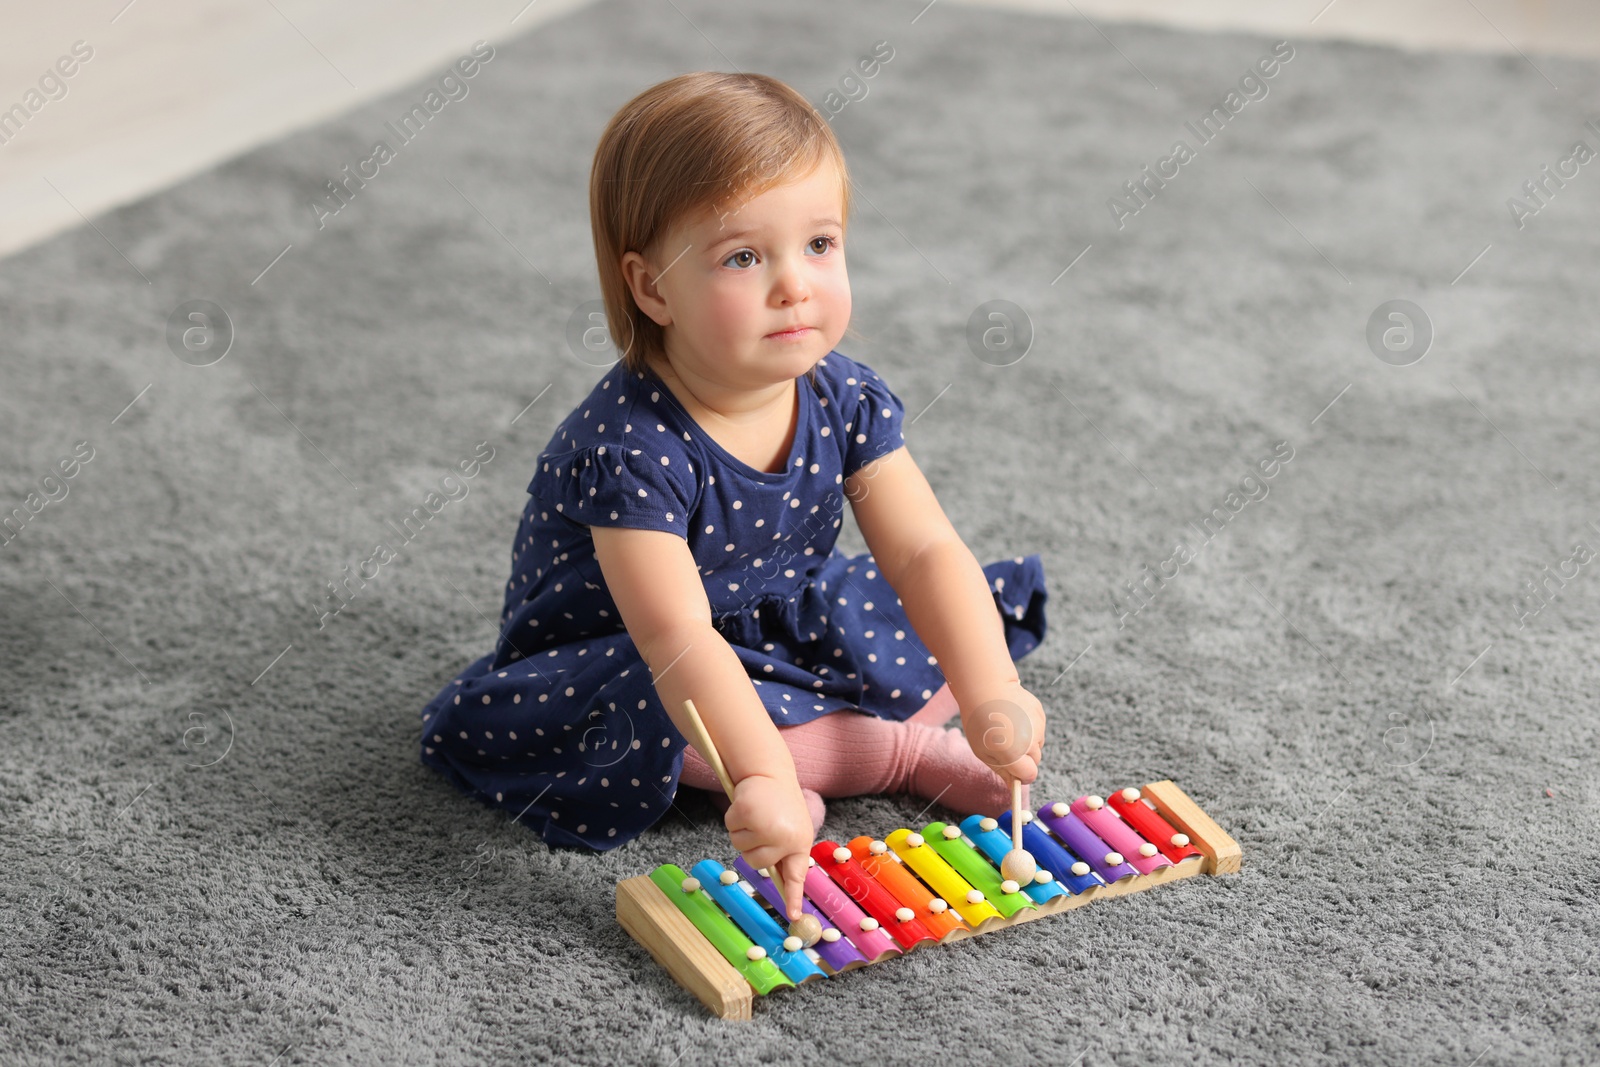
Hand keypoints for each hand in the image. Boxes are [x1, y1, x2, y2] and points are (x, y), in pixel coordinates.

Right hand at [723, 772, 814, 921]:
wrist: (769, 771)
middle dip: (752, 847)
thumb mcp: (791, 827)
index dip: (793, 897)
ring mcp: (766, 825)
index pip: (796, 876)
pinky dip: (733, 818)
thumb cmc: (780, 803)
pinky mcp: (747, 813)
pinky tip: (746, 806)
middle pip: (756, 862)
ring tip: (756, 814)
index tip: (794, 917)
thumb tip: (779, 877)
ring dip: (742, 831)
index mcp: (800, 842)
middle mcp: (785, 836)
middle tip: (760, 826)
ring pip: (740, 846)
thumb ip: (785, 851)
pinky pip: (731, 828)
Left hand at [960, 680, 1046, 785]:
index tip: (1013, 773)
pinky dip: (1029, 728)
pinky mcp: (1040, 713)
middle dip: (1023, 760)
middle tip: (1006, 748)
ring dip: (1027, 743)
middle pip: (1035, 762)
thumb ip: (1001, 771)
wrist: (986, 688)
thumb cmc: (979, 722)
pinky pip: (1038, 730)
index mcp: (1015, 753)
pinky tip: (1014, 718)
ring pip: (1038, 745)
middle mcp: (1030, 741)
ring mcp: (1038, 726)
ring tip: (1008, 729)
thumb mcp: (983, 752)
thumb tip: (1013, 786)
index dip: (1021, 776)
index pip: (1029, 775)